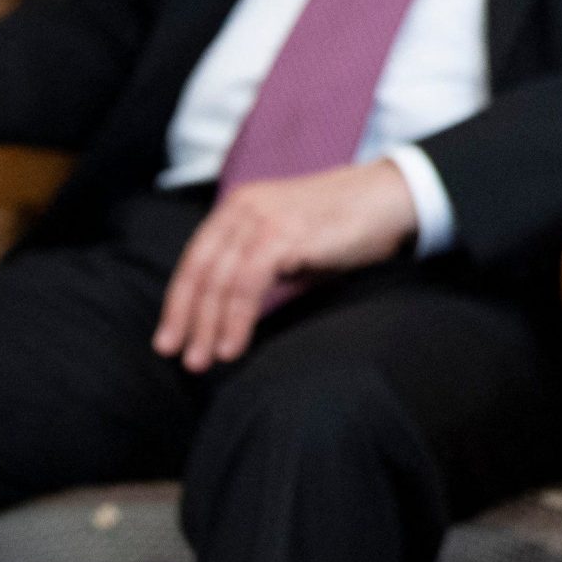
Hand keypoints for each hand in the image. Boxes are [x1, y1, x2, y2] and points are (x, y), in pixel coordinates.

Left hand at [153, 160, 419, 371]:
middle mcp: (243, 208)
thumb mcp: (290, 243)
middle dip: (188, 321)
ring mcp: (263, 218)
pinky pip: (247, 284)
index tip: (170, 340)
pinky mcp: (283, 233)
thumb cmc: (345, 226)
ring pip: (220, 281)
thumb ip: (259, 267)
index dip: (179, 303)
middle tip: (184, 360)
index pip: (196, 260)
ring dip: (209, 327)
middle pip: (200, 272)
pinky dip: (235, 319)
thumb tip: (230, 312)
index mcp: (239, 207)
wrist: (390, 198)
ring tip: (205, 362)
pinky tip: (233, 346)